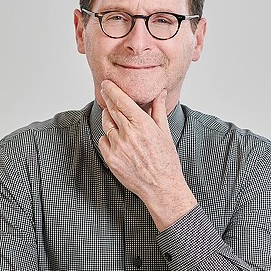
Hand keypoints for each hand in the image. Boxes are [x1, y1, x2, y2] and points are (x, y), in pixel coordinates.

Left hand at [98, 81, 197, 230]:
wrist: (162, 187)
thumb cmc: (166, 162)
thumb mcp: (165, 133)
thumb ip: (158, 111)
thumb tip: (159, 93)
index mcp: (142, 125)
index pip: (121, 101)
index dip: (111, 90)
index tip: (106, 84)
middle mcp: (128, 134)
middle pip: (111, 110)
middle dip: (107, 99)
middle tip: (105, 93)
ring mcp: (117, 147)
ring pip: (106, 125)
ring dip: (108, 118)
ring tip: (113, 118)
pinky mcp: (111, 159)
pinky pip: (103, 142)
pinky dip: (108, 138)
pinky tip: (117, 140)